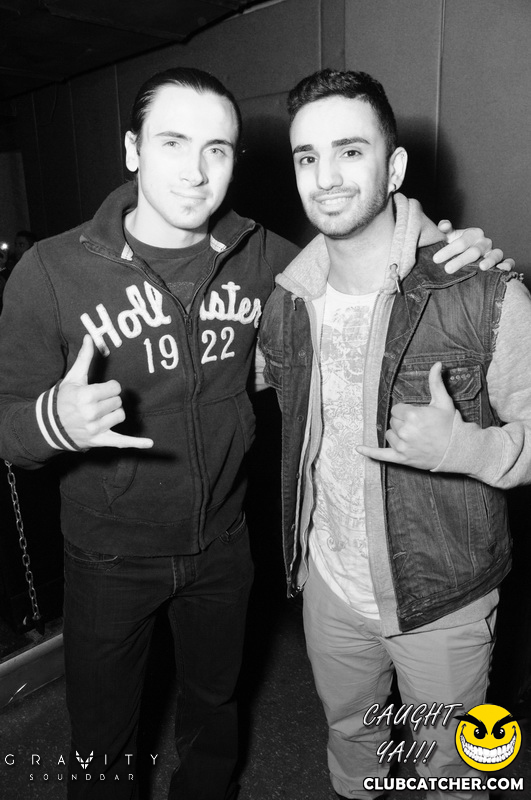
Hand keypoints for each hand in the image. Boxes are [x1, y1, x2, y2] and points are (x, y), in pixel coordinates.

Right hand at [57, 335, 153, 449]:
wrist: (51, 425)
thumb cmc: (64, 399)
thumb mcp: (73, 378)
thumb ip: (85, 358)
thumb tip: (91, 337)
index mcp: (86, 396)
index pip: (115, 388)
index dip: (109, 388)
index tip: (99, 391)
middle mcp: (91, 413)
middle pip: (118, 401)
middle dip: (110, 400)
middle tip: (97, 403)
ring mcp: (95, 428)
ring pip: (121, 416)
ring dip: (114, 413)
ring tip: (100, 414)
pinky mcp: (100, 440)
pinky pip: (122, 442)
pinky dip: (136, 443)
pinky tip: (149, 443)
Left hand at [356, 363, 455, 468]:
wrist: (457, 449)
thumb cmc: (450, 425)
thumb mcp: (443, 402)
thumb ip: (436, 382)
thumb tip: (437, 364)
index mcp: (412, 415)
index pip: (396, 409)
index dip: (406, 411)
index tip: (418, 415)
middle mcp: (404, 430)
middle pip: (393, 421)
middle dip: (403, 422)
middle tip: (420, 427)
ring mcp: (402, 445)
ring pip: (389, 434)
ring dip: (397, 434)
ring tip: (414, 436)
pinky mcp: (401, 458)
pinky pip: (381, 454)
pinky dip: (370, 452)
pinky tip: (358, 448)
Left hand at [434, 220, 514, 273]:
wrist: (467, 254)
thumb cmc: (457, 245)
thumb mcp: (450, 237)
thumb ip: (445, 230)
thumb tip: (443, 225)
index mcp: (473, 234)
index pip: (461, 241)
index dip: (449, 250)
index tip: (436, 259)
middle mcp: (484, 242)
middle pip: (474, 251)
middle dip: (461, 260)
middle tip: (447, 269)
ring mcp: (493, 252)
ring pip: (495, 255)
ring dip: (489, 260)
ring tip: (481, 267)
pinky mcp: (501, 262)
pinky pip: (508, 262)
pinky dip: (507, 265)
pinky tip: (502, 270)